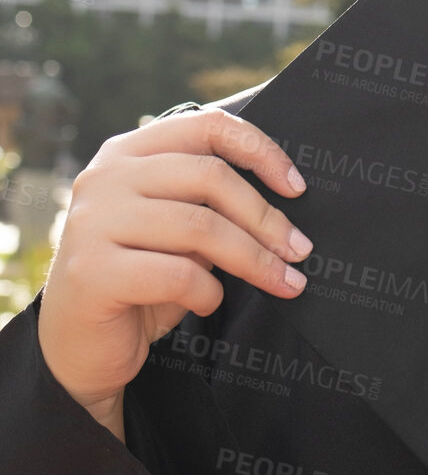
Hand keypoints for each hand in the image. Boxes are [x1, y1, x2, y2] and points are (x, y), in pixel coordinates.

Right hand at [38, 109, 313, 438]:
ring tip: (284, 283)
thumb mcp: (177, 232)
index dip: (260, 150)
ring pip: (201, 227)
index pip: (206, 126)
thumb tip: (286, 205)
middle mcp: (105, 177)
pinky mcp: (91, 271)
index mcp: (128, 153)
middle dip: (267, 218)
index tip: (297, 187)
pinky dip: (209, 292)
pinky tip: (209, 302)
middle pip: (210, 177)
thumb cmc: (141, 281)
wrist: (79, 348)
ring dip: (254, 260)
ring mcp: (93, 221)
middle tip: (301, 251)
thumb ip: (209, 206)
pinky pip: (178, 273)